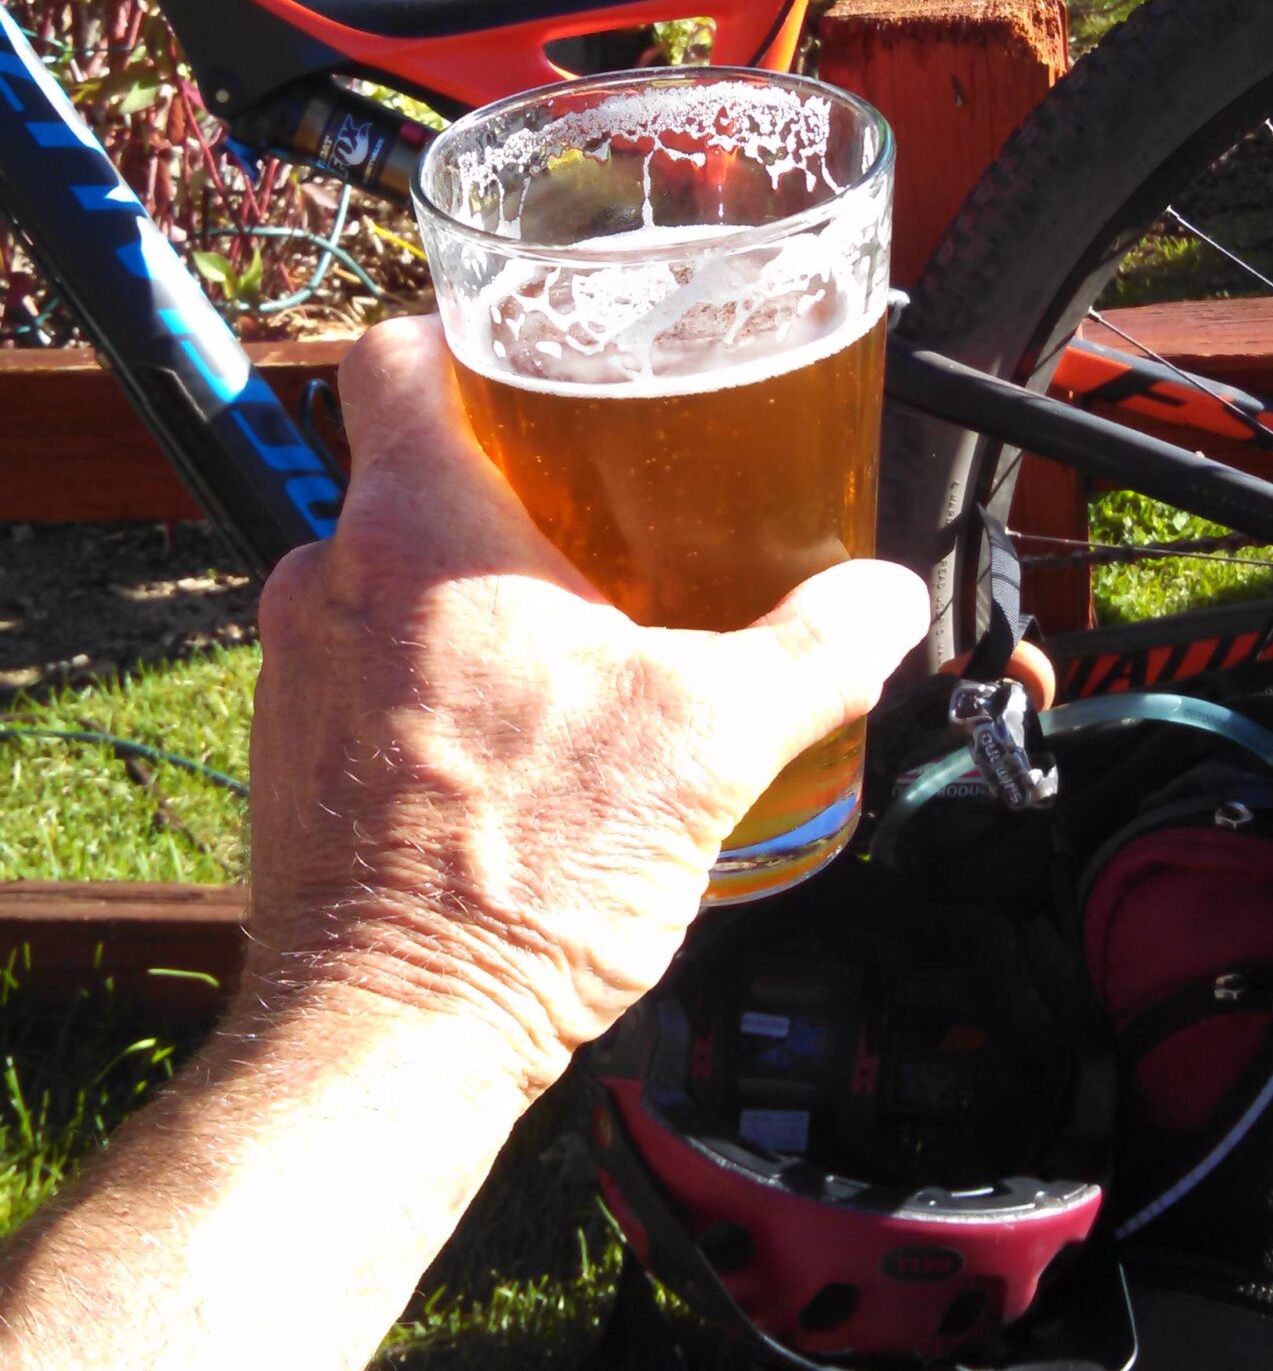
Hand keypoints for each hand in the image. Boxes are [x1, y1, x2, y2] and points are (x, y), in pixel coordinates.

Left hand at [247, 314, 927, 1094]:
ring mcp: (295, 668)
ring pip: (387, 578)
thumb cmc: (524, 875)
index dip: (465, 336)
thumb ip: (812, 651)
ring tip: (577, 639)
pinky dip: (429, 679)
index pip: (399, 356)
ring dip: (470, 593)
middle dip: (508, 486)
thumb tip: (884, 600)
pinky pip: (362, 670)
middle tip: (608, 513)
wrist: (393, 1034)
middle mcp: (329, 577)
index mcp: (419, 528)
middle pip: (410, 472)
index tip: (534, 356)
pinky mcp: (290, 755)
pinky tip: (518, 738)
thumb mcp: (710, 741)